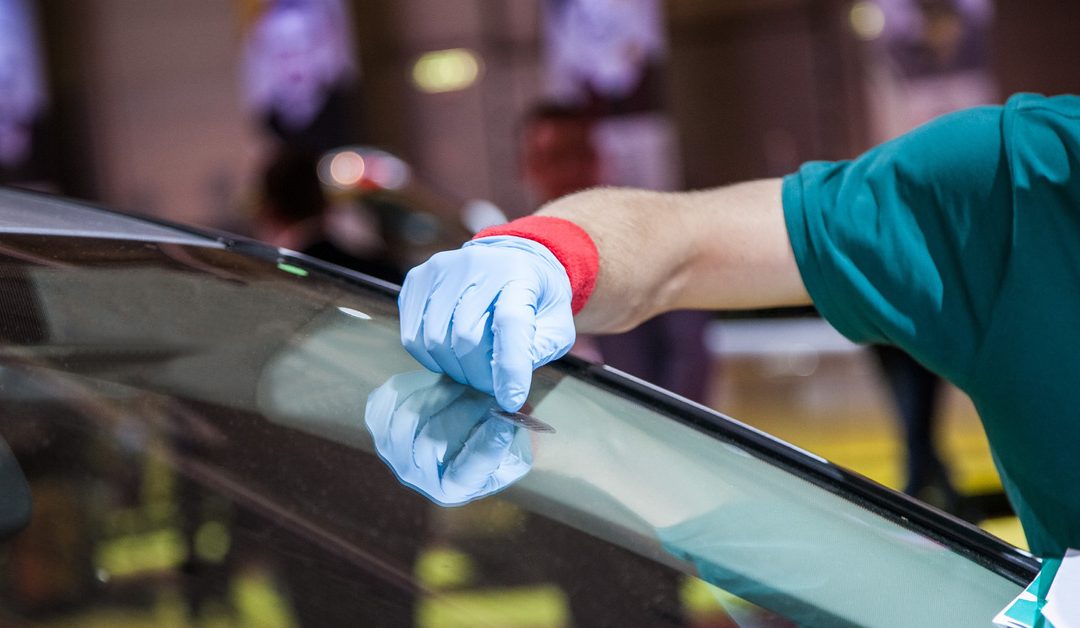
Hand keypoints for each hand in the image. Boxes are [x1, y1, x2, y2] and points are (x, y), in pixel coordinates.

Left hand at [364, 371, 533, 505]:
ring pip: (408, 419)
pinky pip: (388, 402)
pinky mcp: (380, 424)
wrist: (457, 423)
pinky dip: (413, 385)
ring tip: (465, 383)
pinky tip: (438, 379)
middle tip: (487, 392)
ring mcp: (393, 451)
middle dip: (464, 411)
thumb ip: (509, 436)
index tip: (504, 421)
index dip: (485, 447)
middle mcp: (418, 476)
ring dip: (440, 395)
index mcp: (452, 488)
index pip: (464, 474)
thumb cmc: (490, 436)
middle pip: (431, 443)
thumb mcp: (511, 445)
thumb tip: (509, 417)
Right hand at [398, 236, 575, 410]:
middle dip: (479, 375)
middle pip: (467, 338)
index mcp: (520, 274)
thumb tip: (510, 389)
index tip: (510, 399)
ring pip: (436, 341)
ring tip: (472, 367)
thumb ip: (540, 351)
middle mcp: (477, 265)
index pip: (510, 321)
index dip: (509, 366)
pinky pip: (413, 336)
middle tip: (491, 383)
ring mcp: (441, 270)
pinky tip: (450, 354)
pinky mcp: (417, 280)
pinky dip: (431, 358)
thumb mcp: (557, 324)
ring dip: (454, 369)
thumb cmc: (535, 298)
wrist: (510, 257)